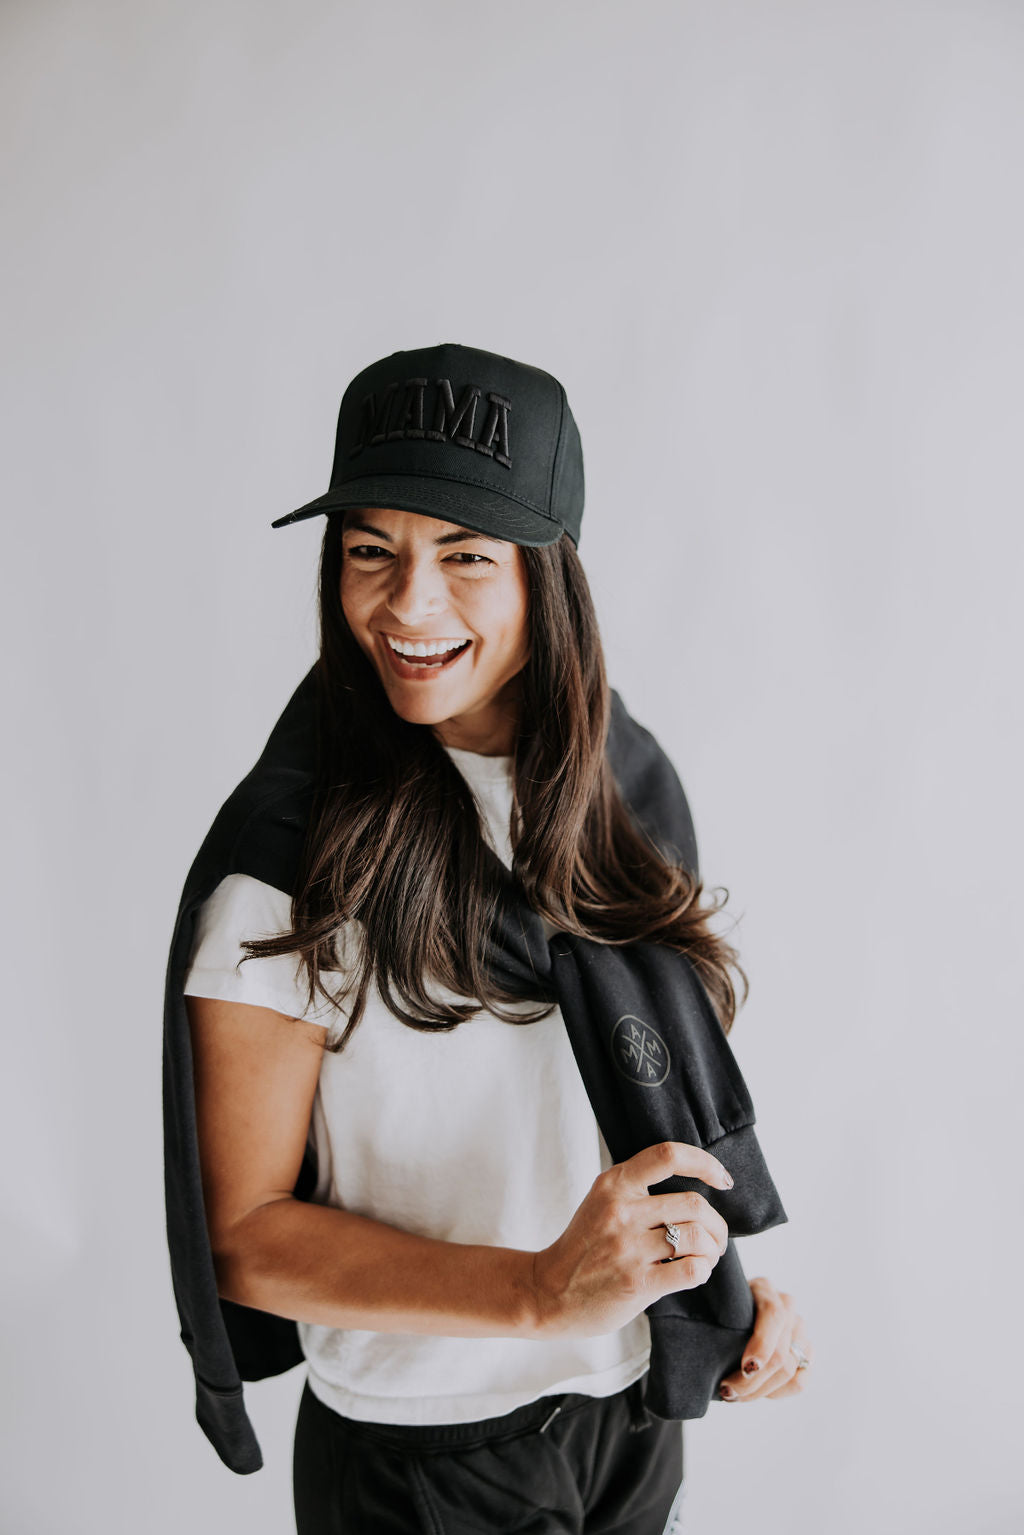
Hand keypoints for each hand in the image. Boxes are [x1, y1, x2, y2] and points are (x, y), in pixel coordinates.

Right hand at [531, 1140, 733, 1338]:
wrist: (547, 1291)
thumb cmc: (584, 1247)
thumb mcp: (602, 1203)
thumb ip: (638, 1190)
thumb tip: (697, 1188)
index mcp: (613, 1184)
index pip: (667, 1156)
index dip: (704, 1163)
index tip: (722, 1179)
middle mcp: (620, 1211)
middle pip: (693, 1204)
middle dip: (717, 1224)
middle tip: (716, 1238)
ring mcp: (628, 1248)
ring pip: (697, 1237)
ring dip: (713, 1249)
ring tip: (706, 1257)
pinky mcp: (636, 1283)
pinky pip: (692, 1270)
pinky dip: (703, 1270)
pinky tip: (694, 1272)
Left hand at [718, 1276, 812, 1401]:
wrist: (730, 1317)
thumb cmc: (719, 1314)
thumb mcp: (717, 1309)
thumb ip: (719, 1320)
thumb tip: (713, 1352)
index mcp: (764, 1289)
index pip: (774, 1316)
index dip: (762, 1345)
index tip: (746, 1368)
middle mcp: (787, 1305)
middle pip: (781, 1352)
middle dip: (753, 1380)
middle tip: (727, 1390)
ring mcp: (799, 1328)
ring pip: (791, 1370)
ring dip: (761, 1390)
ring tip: (736, 1394)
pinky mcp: (805, 1351)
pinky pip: (800, 1381)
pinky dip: (778, 1392)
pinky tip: (758, 1392)